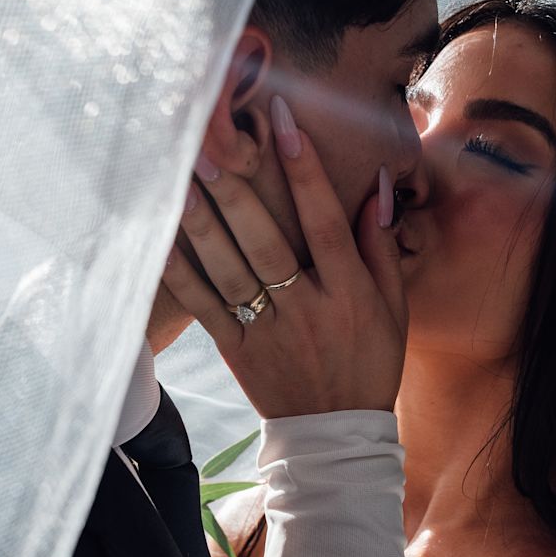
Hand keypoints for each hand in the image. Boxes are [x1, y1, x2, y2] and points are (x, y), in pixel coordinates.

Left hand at [162, 97, 407, 418]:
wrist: (335, 434)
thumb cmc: (370, 363)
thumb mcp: (393, 308)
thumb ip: (381, 247)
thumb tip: (375, 186)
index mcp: (348, 293)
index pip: (325, 222)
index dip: (305, 170)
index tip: (284, 122)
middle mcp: (306, 308)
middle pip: (266, 242)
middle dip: (236, 191)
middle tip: (208, 144)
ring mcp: (267, 331)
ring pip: (229, 271)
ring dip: (202, 224)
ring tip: (179, 180)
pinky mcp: (236, 351)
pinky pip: (204, 307)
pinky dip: (181, 273)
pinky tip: (161, 239)